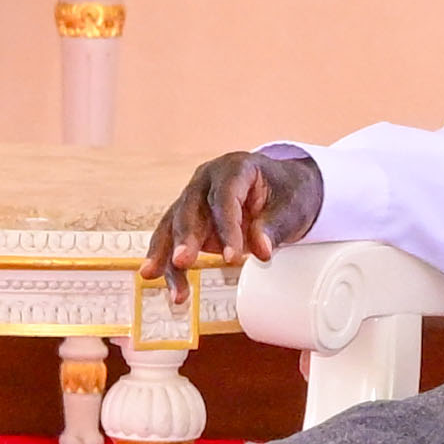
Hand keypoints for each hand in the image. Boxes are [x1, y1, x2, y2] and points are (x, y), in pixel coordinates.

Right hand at [140, 145, 322, 283]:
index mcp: (235, 168)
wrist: (283, 187)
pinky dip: (164, 258)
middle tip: (182, 262)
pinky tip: (152, 275)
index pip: (226, 198)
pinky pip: (172, 238)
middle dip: (185, 238)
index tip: (234, 258)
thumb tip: (261, 251)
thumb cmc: (289, 193)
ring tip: (151, 275)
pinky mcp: (189, 218)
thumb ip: (274, 228)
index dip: (227, 228)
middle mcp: (207, 180)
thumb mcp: (292, 208)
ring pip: (173, 224)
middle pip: (190, 208)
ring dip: (164, 252)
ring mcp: (194, 198)